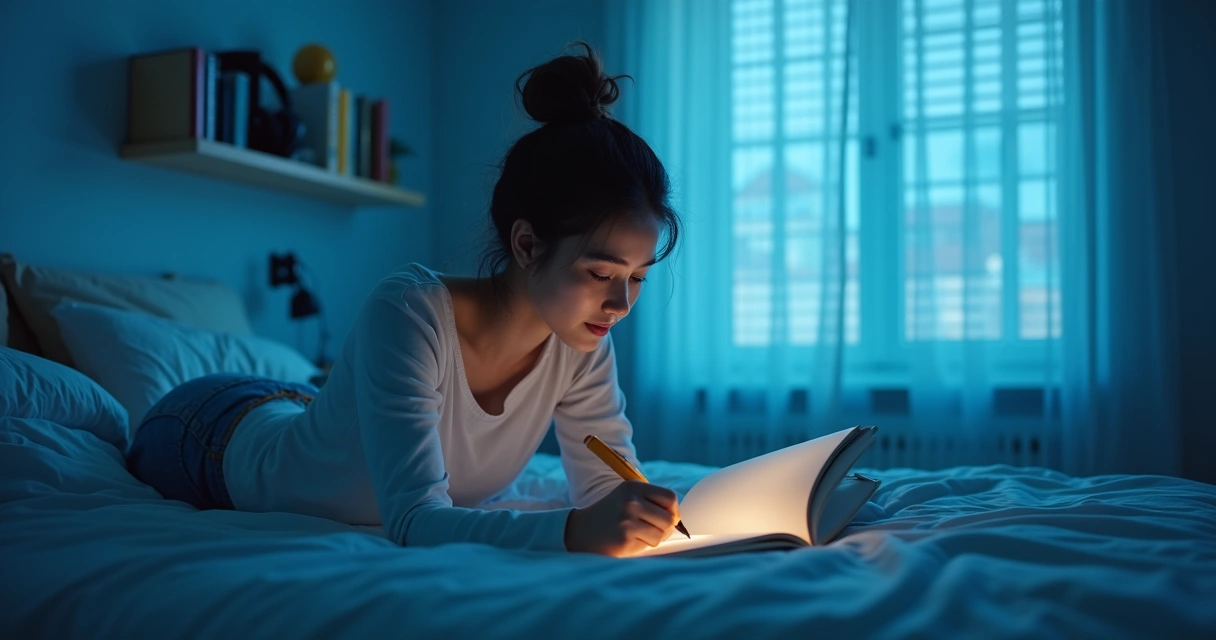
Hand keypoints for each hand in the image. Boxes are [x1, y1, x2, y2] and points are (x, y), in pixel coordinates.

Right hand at [564, 481, 680, 555]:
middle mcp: (631, 501)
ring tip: (638, 535)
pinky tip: (628, 541)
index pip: (670, 497)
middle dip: (665, 528)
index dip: (674, 511)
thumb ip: (652, 502)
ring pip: (661, 534)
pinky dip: (643, 546)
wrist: (582, 531)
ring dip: (654, 538)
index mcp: (634, 487)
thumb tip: (679, 519)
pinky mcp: (625, 539)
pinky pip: (649, 545)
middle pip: (669, 519)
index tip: (670, 518)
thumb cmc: (612, 515)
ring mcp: (627, 520)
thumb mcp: (628, 497)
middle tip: (652, 530)